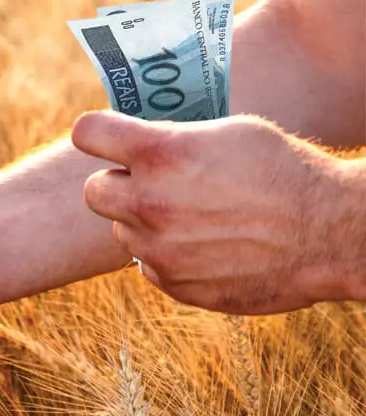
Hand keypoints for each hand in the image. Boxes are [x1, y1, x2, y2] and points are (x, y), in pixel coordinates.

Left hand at [71, 110, 356, 314]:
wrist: (330, 231)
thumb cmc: (282, 170)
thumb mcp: (226, 131)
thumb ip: (171, 139)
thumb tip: (134, 145)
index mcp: (160, 152)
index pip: (87, 133)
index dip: (96, 134)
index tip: (106, 139)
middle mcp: (149, 201)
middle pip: (93, 191)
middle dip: (117, 184)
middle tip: (151, 183)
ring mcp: (159, 249)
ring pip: (122, 231)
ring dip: (145, 223)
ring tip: (196, 216)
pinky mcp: (174, 284)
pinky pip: (149, 266)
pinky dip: (168, 257)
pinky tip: (208, 246)